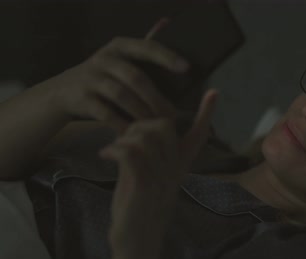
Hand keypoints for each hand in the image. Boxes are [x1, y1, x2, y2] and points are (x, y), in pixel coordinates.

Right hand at [44, 21, 188, 134]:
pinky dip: (122, 124)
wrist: (63, 92)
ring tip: (156, 126)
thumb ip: (144, 45)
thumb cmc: (104, 76)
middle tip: (172, 115)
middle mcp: (104, 59)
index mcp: (119, 47)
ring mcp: (91, 78)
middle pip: (136, 77)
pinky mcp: (82, 98)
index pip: (146, 47)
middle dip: (156, 98)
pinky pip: (106, 113)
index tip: (186, 68)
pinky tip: (134, 133)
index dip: (166, 57)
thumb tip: (167, 22)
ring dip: (142, 113)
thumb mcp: (121, 57)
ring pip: (121, 96)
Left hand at [98, 89, 217, 258]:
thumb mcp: (151, 181)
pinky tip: (104, 157)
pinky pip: (130, 151)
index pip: (198, 136)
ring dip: (124, 136)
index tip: (214, 92)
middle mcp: (175, 170)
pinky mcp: (143, 185)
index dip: (205, 114)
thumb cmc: (140, 212)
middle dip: (140, 123)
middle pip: (164, 125)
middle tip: (124, 138)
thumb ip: (151, 157)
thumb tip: (138, 132)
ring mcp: (160, 177)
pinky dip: (114, 149)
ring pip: (146, 135)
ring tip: (113, 151)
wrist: (137, 245)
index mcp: (180, 168)